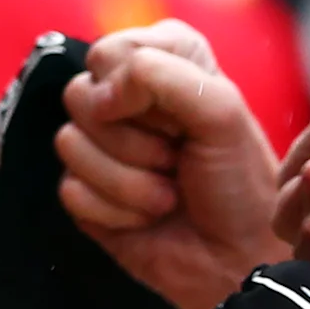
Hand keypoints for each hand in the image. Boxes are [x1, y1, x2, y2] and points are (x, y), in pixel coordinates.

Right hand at [57, 21, 291, 308]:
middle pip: (79, 95)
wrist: (237, 257)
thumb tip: (100, 95)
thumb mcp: (221, 111)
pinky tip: (146, 217)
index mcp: (164, 60)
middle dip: (133, 140)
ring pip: (69, 143)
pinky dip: (117, 211)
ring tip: (167, 194)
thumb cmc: (240, 183)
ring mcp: (101, 145)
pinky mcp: (85, 191)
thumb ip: (162, 76)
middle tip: (175, 157)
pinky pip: (70, 190)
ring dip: (129, 181)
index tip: (179, 121)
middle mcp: (126, 97)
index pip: (108, 51)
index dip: (135, 89)